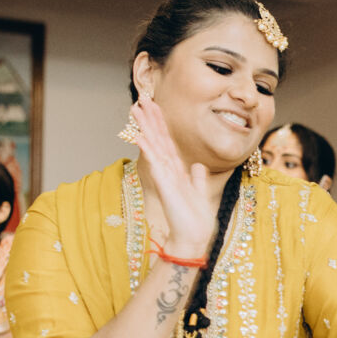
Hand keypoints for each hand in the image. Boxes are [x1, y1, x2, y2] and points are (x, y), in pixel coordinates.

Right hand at [132, 100, 213, 255]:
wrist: (193, 237)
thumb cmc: (194, 219)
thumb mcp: (200, 193)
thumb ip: (197, 178)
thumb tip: (197, 166)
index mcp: (177, 171)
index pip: (168, 142)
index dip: (162, 124)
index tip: (156, 107)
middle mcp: (168, 171)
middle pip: (158, 139)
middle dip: (150, 119)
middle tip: (142, 100)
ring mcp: (165, 176)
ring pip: (154, 145)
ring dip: (146, 127)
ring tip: (137, 109)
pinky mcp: (164, 184)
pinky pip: (155, 162)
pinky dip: (148, 148)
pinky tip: (140, 135)